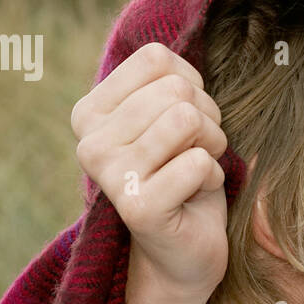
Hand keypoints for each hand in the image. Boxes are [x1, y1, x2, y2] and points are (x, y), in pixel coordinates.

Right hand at [72, 42, 229, 298]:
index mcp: (89, 112)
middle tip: (195, 152)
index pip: (156, 59)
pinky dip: (214, 177)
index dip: (190, 85)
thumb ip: (166, 80)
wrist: (184, 250)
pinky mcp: (138, 207)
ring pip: (187, 120)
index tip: (183, 120)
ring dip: (211, 146)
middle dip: (206, 119)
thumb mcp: (172, 114)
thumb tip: (165, 54)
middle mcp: (89, 142)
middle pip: (176, 90)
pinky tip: (194, 197)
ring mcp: (110, 175)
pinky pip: (199, 163)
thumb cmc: (183, 171)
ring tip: (196, 170)